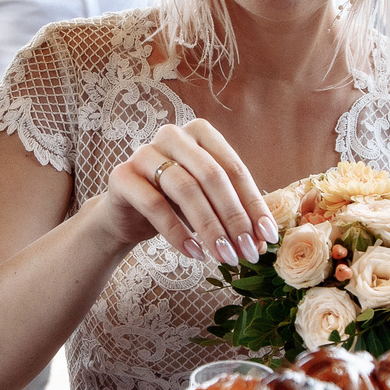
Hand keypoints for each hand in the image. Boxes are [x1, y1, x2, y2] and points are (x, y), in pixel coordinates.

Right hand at [101, 120, 278, 268]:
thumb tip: (264, 238)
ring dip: (209, 228)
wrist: (127, 214)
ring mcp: (144, 152)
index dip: (253, 204)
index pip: (234, 168)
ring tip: (224, 256)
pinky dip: (178, 233)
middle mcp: (172, 135)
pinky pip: (155, 205)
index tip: (267, 237)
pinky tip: (194, 253)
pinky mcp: (122, 176)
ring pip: (185, 189)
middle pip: (212, 176)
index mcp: (200, 133)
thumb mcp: (208, 201)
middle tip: (247, 251)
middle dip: (234, 218)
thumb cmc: (175, 204)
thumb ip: (234, 210)